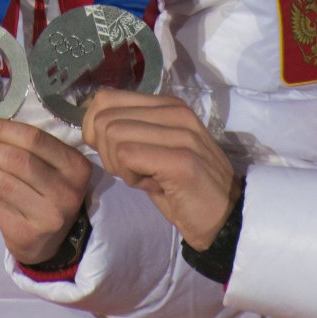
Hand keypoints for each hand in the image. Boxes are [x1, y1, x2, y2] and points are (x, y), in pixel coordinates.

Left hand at [0, 115, 92, 265]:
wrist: (55, 241)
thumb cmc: (48, 191)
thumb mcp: (50, 166)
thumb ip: (22, 147)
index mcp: (75, 166)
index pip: (34, 139)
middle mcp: (66, 191)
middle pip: (16, 161)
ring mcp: (47, 215)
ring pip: (2, 183)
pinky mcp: (26, 234)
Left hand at [81, 90, 237, 250]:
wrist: (226, 219)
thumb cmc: (184, 188)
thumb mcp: (155, 150)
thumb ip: (130, 132)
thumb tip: (91, 126)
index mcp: (167, 105)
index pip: (106, 98)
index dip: (94, 128)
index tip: (112, 153)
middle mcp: (175, 111)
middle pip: (104, 118)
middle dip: (105, 151)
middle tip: (131, 170)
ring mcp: (180, 133)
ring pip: (113, 135)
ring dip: (118, 165)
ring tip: (144, 178)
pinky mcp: (180, 159)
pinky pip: (127, 155)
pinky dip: (129, 176)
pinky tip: (152, 185)